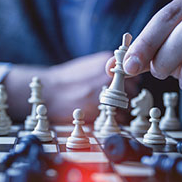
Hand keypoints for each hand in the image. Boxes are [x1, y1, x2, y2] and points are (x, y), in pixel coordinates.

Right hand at [5, 51, 138, 123]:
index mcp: (107, 61)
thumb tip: (123, 77)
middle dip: (125, 97)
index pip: (133, 74)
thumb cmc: (66, 80)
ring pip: (127, 105)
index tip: (122, 89)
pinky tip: (102, 117)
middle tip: (112, 102)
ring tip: (106, 110)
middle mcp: (108, 76)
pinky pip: (119, 118)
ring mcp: (105, 92)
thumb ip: (107, 70)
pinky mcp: (99, 109)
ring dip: (121, 110)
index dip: (128, 84)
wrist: (48, 91)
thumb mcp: (88, 65)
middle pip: (132, 90)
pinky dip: (115, 120)